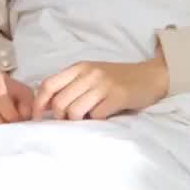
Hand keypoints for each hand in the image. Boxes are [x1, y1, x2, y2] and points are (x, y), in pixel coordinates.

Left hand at [31, 54, 168, 122]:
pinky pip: (96, 116)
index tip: (38, 118)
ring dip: (77, 121)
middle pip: (59, 102)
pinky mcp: (118, 97)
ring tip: (86, 119)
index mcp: (79, 67)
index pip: (48, 85)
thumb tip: (46, 107)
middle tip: (70, 121)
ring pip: (75, 111)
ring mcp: (104, 85)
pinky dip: (95, 121)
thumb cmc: (118, 79)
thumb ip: (71, 85)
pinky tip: (102, 116)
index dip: (39, 104)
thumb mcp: (91, 75)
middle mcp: (89, 74)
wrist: (150, 76)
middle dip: (60, 117)